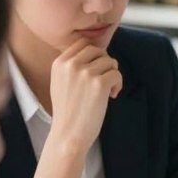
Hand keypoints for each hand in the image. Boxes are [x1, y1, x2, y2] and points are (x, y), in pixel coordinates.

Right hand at [33, 41, 121, 177]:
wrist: (69, 134)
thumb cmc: (69, 111)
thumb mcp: (61, 83)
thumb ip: (73, 66)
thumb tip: (96, 52)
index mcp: (59, 63)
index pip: (83, 43)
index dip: (95, 54)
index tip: (97, 70)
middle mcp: (71, 65)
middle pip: (98, 50)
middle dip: (105, 63)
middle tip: (105, 80)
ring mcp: (85, 73)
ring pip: (110, 62)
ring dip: (113, 75)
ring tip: (107, 92)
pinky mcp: (99, 84)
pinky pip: (117, 74)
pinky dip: (118, 84)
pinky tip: (111, 96)